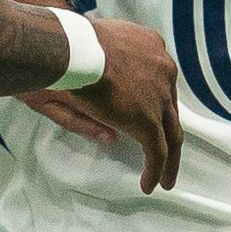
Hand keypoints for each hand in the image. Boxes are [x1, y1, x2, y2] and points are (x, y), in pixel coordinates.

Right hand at [48, 17, 182, 191]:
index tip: (145, 115)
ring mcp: (157, 94)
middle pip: (169, 107)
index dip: (154, 102)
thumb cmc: (59, 51)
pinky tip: (148, 185)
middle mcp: (161, 67)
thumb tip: (112, 137)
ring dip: (169, 158)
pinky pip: (157, 149)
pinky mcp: (146, 119)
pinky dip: (157, 169)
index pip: (159, 80)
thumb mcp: (80, 69)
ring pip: (171, 131)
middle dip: (166, 131)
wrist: (60, 47)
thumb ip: (96, 101)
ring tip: (164, 179)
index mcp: (146, 46)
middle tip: (164, 153)